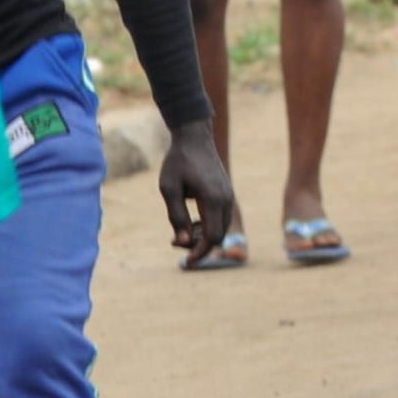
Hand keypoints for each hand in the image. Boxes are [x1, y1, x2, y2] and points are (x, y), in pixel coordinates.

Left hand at [158, 119, 234, 264]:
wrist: (194, 136)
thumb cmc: (178, 161)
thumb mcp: (169, 188)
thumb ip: (176, 216)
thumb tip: (182, 242)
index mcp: (213, 199)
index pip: (212, 237)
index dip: (199, 252)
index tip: (185, 261)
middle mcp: (225, 199)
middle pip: (218, 236)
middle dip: (197, 244)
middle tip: (174, 240)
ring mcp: (228, 196)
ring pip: (220, 228)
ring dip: (201, 235)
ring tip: (179, 229)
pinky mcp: (225, 193)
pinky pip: (220, 218)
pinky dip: (206, 225)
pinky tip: (189, 220)